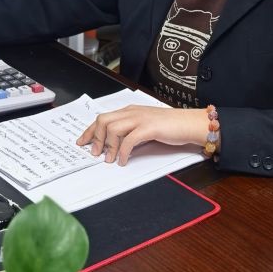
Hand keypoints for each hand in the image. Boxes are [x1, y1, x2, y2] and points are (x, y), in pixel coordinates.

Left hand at [75, 102, 210, 164]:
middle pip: (103, 121)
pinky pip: (129, 140)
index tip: (82, 142)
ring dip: (108, 147)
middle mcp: (132, 112)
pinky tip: (122, 161)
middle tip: (94, 153)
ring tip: (108, 159)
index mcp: (129, 111)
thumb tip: (115, 145)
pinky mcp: (149, 128)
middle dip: (95, 138)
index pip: (103, 118)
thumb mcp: (145, 126)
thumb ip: (131, 131)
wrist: (190, 123)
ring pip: (113, 129)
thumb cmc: (170, 126)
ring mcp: (140, 118)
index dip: (90, 131)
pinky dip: (122, 152)